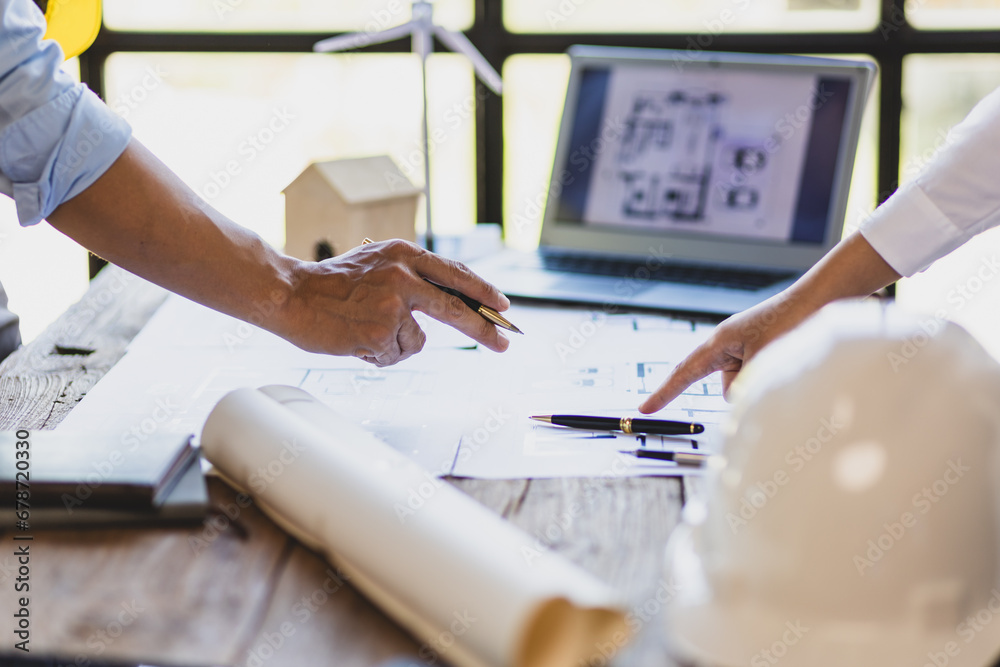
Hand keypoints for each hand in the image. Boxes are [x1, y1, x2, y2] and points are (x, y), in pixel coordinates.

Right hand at [279, 239, 511, 365]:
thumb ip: (411, 276)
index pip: (455, 274)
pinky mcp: (381, 332)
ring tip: (364, 330)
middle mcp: (403, 276)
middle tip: (504, 344)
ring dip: (396, 344)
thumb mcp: (376, 263)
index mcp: (404, 254)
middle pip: (457, 309)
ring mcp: (393, 305)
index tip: (503, 305)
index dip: (483, 291)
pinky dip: (379, 355)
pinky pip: (395, 355)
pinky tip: (356, 340)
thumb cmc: (330, 285)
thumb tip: (451, 299)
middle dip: (484, 330)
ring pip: (417, 341)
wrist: (290, 294)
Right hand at [638, 291, 812, 412]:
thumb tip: (741, 406)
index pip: (683, 372)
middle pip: (726, 386)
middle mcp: (729, 345)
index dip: (664, 393)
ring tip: (787, 358)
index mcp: (720, 342)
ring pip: (746, 387)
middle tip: (769, 370)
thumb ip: (747, 387)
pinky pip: (759, 378)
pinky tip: (790, 358)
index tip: (644, 409)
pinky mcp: (763, 352)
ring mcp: (747, 349)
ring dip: (764, 382)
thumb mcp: (762, 358)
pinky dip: (773, 376)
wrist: (821, 299)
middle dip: (744, 390)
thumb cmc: (791, 320)